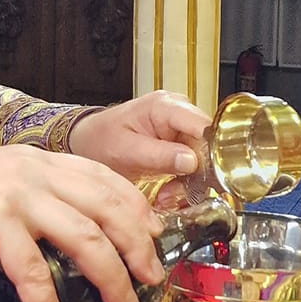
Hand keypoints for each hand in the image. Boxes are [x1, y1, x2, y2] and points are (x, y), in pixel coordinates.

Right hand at [0, 146, 163, 301]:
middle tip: (152, 280)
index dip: (137, 208)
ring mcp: (13, 194)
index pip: (104, 177)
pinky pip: (34, 273)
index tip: (155, 237)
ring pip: (84, 237)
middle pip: (108, 206)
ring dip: (111, 279)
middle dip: (139, 245)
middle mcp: (31, 170)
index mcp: (34, 160)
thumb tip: (57, 245)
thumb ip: (26, 206)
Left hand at [67, 91, 209, 195]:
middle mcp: (179, 114)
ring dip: (187, 183)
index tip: (203, 176)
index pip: (204, 125)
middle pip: (207, 145)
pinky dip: (182, 184)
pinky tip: (167, 193)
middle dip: (195, 174)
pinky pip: (193, 167)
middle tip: (173, 193)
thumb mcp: (126, 150)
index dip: (210, 151)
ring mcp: (180, 130)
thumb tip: (192, 161)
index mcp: (166, 106)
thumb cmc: (101, 139)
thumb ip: (159, 155)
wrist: (89, 143)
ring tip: (166, 196)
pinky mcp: (179, 146)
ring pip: (203, 160)